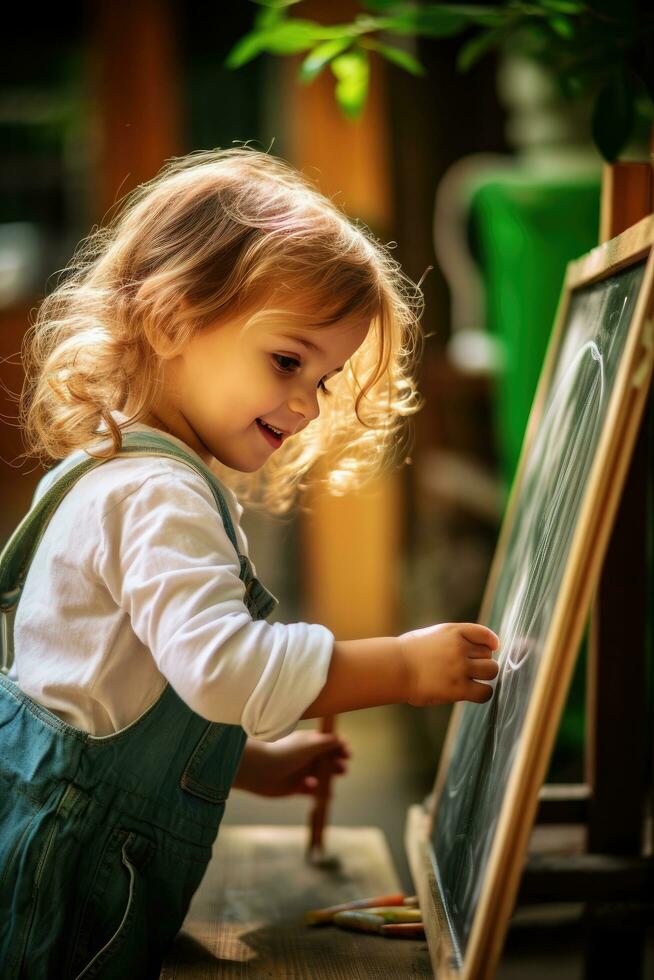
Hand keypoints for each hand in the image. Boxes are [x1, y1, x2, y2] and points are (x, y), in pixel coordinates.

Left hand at [233, 731, 349, 796]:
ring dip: (327, 781)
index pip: (329, 744)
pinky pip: (311, 791)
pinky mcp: (296, 788)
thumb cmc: (283, 753)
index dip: (340, 749)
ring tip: (327, 785)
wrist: (259, 770)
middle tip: (341, 770)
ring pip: (322, 778)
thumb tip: (341, 739)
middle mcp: (307, 757)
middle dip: (337, 766)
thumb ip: (326, 743)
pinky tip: (311, 788)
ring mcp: (302, 772)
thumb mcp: (308, 745)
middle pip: (328, 762)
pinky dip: (315, 792)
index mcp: (309, 743)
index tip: (348, 754)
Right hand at [399, 622, 498, 706]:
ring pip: (491, 671)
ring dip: (485, 676)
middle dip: (483, 661)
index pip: (484, 634)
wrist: (394, 668)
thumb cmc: (409, 653)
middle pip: (489, 655)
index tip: (491, 649)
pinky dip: (483, 693)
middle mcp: (459, 647)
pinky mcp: (458, 688)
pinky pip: (485, 692)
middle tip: (471, 669)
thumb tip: (477, 649)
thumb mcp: (433, 635)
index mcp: (453, 631)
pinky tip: (474, 693)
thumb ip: (454, 639)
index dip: (490, 643)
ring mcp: (460, 668)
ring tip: (472, 680)